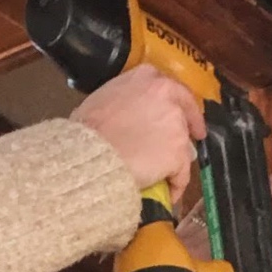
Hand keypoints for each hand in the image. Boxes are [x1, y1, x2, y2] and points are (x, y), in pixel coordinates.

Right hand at [72, 64, 204, 203]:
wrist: (90, 153)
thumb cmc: (87, 129)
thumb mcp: (102, 99)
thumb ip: (124, 101)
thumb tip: (126, 116)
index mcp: (147, 78)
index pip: (173, 89)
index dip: (179, 105)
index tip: (183, 115)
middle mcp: (168, 97)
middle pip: (183, 116)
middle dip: (184, 131)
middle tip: (182, 147)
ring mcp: (176, 127)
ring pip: (184, 147)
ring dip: (175, 160)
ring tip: (162, 176)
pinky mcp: (179, 155)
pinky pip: (181, 174)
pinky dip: (175, 184)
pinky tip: (167, 194)